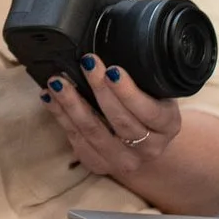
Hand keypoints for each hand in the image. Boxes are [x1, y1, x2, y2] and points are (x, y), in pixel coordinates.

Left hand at [46, 55, 186, 198]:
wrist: (145, 143)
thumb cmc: (148, 107)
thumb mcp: (156, 93)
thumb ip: (142, 79)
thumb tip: (109, 54)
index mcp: (167, 126)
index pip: (148, 111)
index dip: (128, 92)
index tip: (112, 70)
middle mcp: (149, 148)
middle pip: (120, 121)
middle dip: (99, 89)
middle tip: (85, 64)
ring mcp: (124, 161)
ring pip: (93, 132)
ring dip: (72, 104)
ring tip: (58, 81)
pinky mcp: (99, 165)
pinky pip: (76, 140)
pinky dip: (61, 117)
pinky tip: (50, 98)